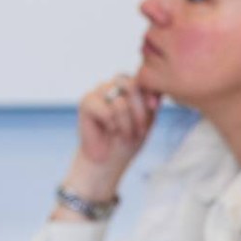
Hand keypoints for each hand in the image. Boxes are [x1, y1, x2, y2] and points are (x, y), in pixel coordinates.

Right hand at [59, 74, 160, 205]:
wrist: (108, 159)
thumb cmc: (128, 140)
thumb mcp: (148, 120)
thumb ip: (151, 102)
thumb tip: (154, 92)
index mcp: (131, 86)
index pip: (144, 81)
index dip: (149, 101)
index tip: (150, 119)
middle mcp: (115, 85)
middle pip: (131, 85)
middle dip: (139, 112)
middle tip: (139, 130)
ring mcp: (100, 91)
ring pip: (120, 101)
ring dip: (126, 123)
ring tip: (124, 133)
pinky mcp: (87, 101)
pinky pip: (106, 111)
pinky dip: (112, 125)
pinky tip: (110, 130)